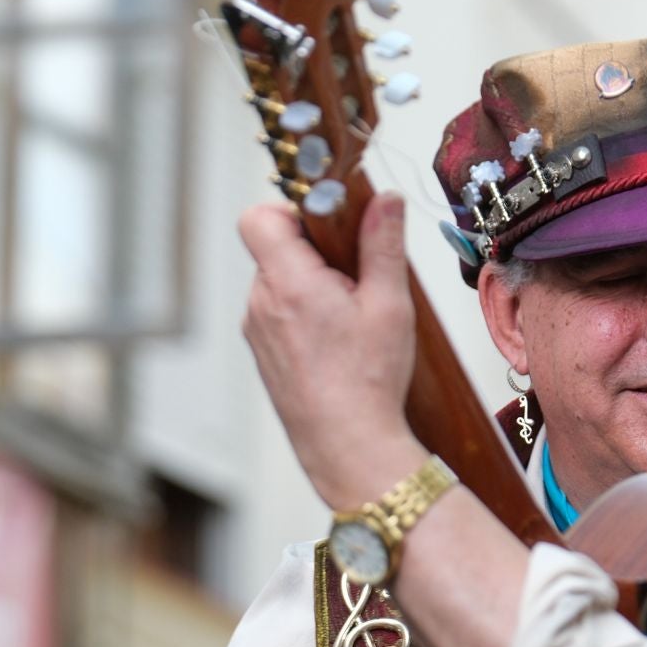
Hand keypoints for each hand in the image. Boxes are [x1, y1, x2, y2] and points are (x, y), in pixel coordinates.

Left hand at [239, 193, 425, 508]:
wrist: (347, 446)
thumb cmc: (367, 381)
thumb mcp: (389, 304)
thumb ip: (383, 244)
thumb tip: (383, 200)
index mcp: (288, 283)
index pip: (260, 217)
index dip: (292, 210)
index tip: (329, 225)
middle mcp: (261, 303)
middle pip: (275, 248)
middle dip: (315, 251)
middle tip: (356, 278)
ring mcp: (257, 330)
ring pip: (278, 281)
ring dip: (310, 284)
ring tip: (350, 317)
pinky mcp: (263, 352)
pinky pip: (277, 311)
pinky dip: (304, 313)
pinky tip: (337, 341)